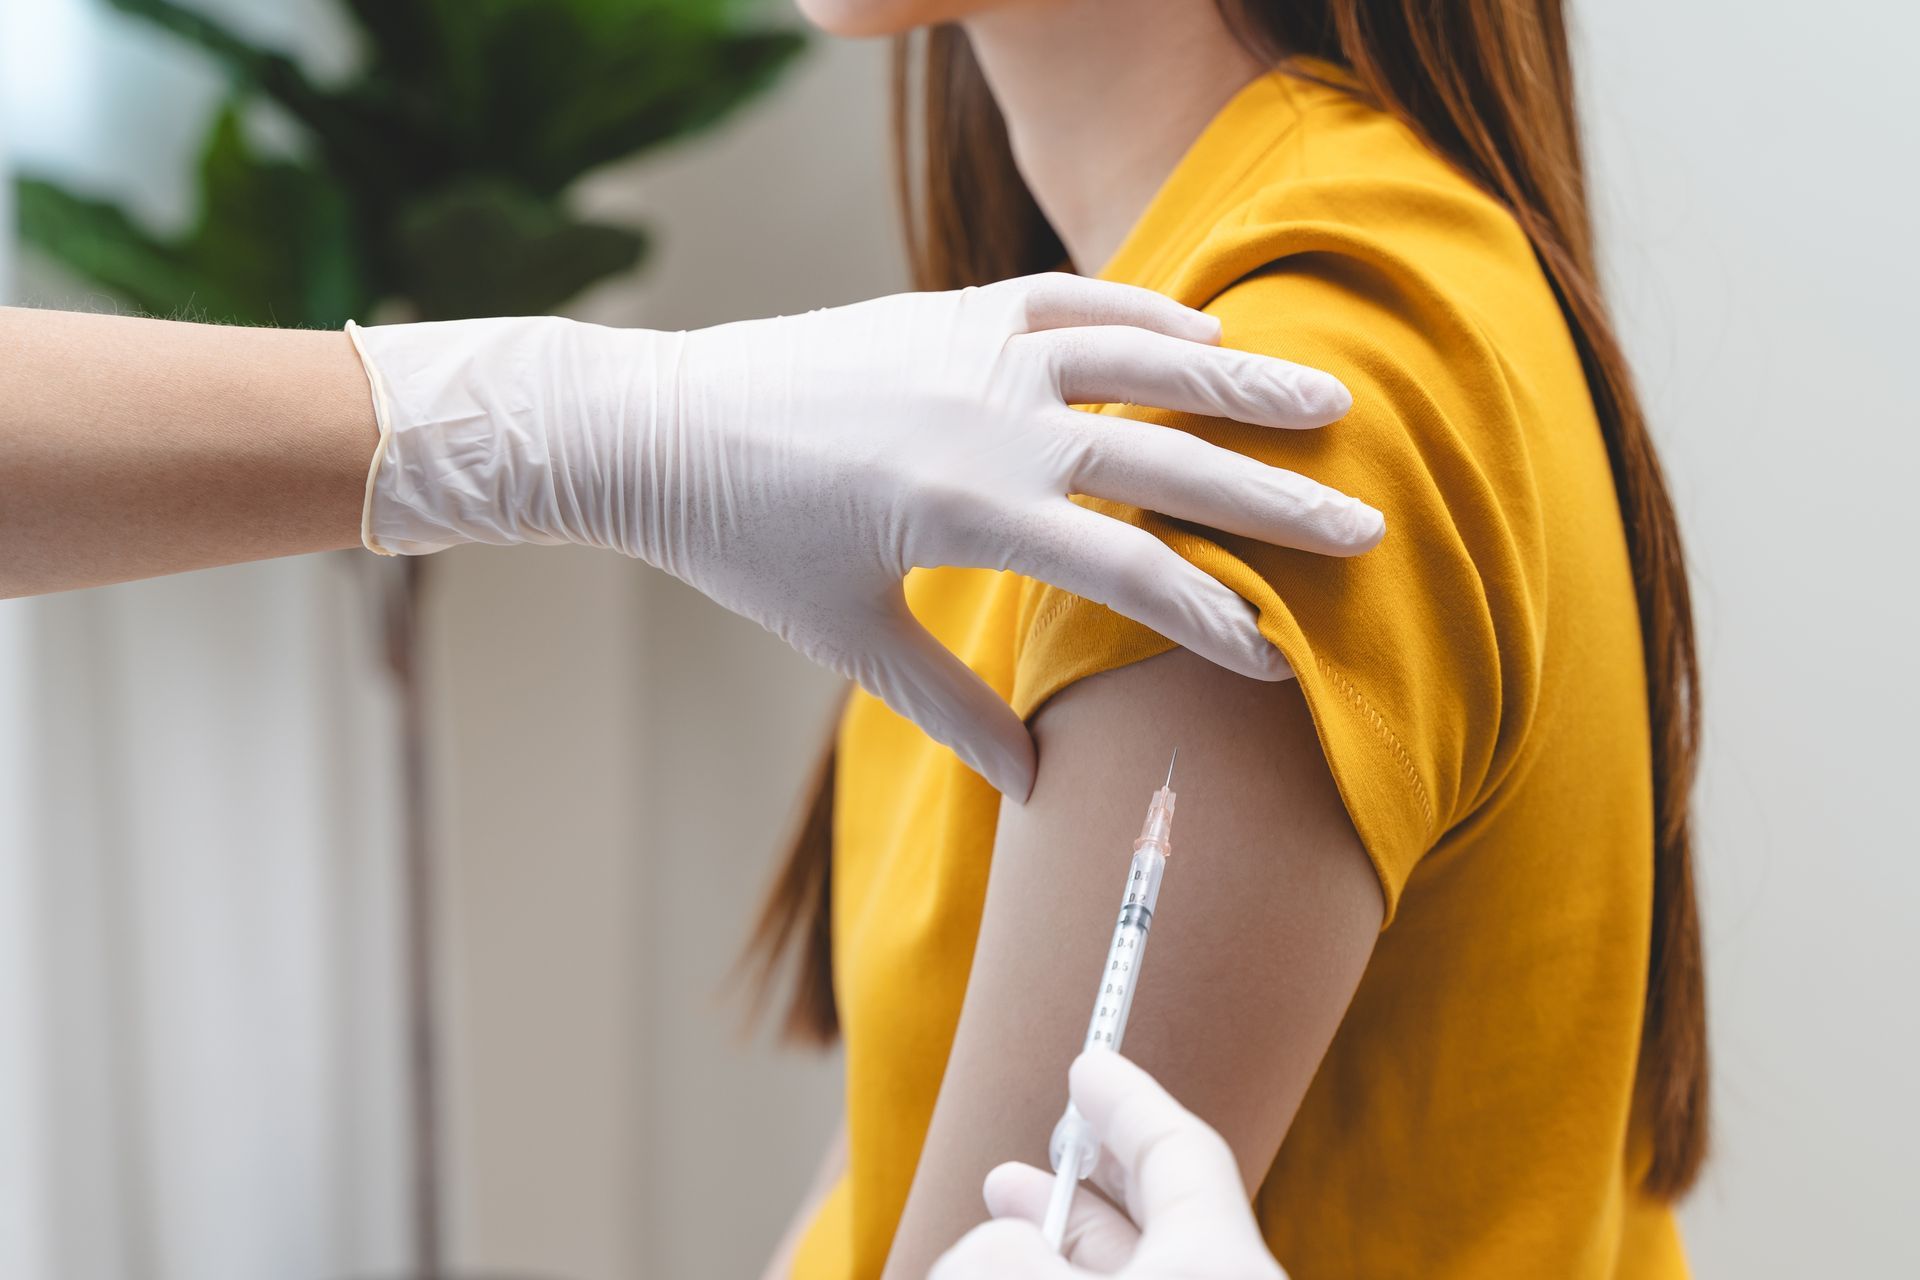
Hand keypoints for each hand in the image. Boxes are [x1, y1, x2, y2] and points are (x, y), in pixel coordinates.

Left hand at [348, 274, 1380, 797]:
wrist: (660, 426)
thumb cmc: (748, 544)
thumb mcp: (850, 638)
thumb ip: (952, 709)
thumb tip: (1040, 788)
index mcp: (973, 515)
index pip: (1131, 575)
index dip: (1214, 620)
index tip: (1284, 657)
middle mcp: (994, 423)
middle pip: (1169, 460)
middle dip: (1275, 502)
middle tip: (1368, 526)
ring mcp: (978, 351)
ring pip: (1143, 356)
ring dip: (1243, 378)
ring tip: (1332, 400)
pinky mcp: (954, 308)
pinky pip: (1074, 296)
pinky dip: (1146, 309)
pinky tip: (1204, 329)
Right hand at [930, 1050, 1286, 1279]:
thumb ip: (1011, 1258)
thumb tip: (980, 1252)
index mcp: (1220, 1259)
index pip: (1180, 1148)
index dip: (1128, 1099)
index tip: (1087, 1063)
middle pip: (1149, 1220)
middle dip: (1070, 1195)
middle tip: (1006, 1178)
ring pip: (1121, 1274)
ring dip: (1049, 1252)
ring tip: (973, 1252)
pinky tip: (990, 1278)